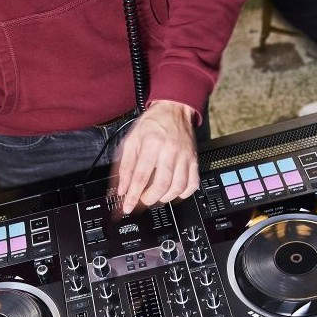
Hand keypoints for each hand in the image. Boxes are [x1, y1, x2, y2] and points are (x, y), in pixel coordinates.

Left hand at [116, 100, 199, 214]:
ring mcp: (185, 157)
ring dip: (165, 198)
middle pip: (161, 185)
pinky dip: (183, 194)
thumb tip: (122, 189)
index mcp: (152, 144)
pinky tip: (173, 192)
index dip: (133, 195)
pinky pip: (192, 184)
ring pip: (178, 187)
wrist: (174, 110)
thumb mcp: (131, 140)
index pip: (141, 176)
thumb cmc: (152, 124)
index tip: (127, 207)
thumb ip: (125, 166)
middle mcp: (170, 151)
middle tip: (142, 200)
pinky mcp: (194, 160)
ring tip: (155, 196)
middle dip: (149, 199)